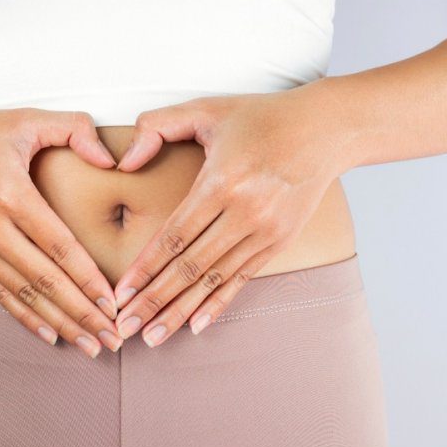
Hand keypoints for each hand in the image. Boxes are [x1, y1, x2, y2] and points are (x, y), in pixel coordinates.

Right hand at [0, 106, 124, 357]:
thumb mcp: (25, 118)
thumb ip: (75, 128)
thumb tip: (112, 161)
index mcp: (10, 194)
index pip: (60, 246)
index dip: (89, 279)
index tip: (115, 303)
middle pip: (46, 280)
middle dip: (84, 313)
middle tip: (113, 339)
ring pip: (25, 295)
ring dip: (61, 323)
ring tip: (92, 346)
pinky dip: (27, 318)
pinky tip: (51, 335)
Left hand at [111, 86, 346, 345]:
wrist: (326, 129)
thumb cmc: (259, 116)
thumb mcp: (205, 109)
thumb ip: (157, 126)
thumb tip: (124, 162)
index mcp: (221, 182)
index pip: (173, 236)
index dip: (144, 268)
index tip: (120, 294)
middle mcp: (244, 213)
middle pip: (189, 267)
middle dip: (153, 301)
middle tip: (123, 328)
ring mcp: (265, 231)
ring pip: (213, 280)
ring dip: (180, 311)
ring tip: (151, 337)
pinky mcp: (279, 241)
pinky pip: (242, 279)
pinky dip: (218, 304)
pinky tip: (197, 326)